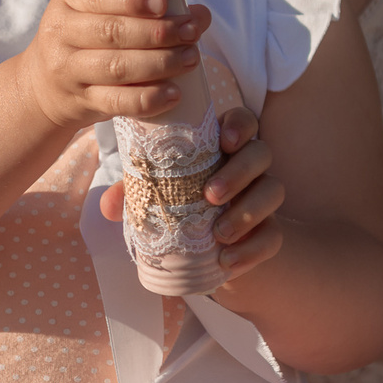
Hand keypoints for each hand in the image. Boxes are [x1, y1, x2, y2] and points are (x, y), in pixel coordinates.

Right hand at [17, 0, 210, 131]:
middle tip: (191, 34)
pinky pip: (118, 101)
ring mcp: (68, 70)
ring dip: (160, 64)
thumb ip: (146, 7)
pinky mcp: (81, 101)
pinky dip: (149, 98)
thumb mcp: (103, 11)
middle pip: (113, 32)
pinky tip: (174, 93)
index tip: (164, 4)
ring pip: (117, 67)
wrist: (44, 85)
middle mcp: (61, 32)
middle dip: (158, 33)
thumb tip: (200, 14)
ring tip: (190, 59)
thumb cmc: (87, 38)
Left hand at [96, 105, 284, 278]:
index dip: (240, 125)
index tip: (225, 140)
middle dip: (238, 172)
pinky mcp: (269, 233)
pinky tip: (228, 261)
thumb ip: (134, 195)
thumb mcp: (156, 199)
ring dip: (248, 211)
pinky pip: (274, 237)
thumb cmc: (180, 210)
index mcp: (222, 148)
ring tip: (219, 234)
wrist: (207, 256)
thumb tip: (108, 205)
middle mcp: (249, 168)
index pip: (243, 121)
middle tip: (210, 195)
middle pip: (261, 152)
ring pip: (274, 190)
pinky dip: (252, 250)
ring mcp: (263, 199)